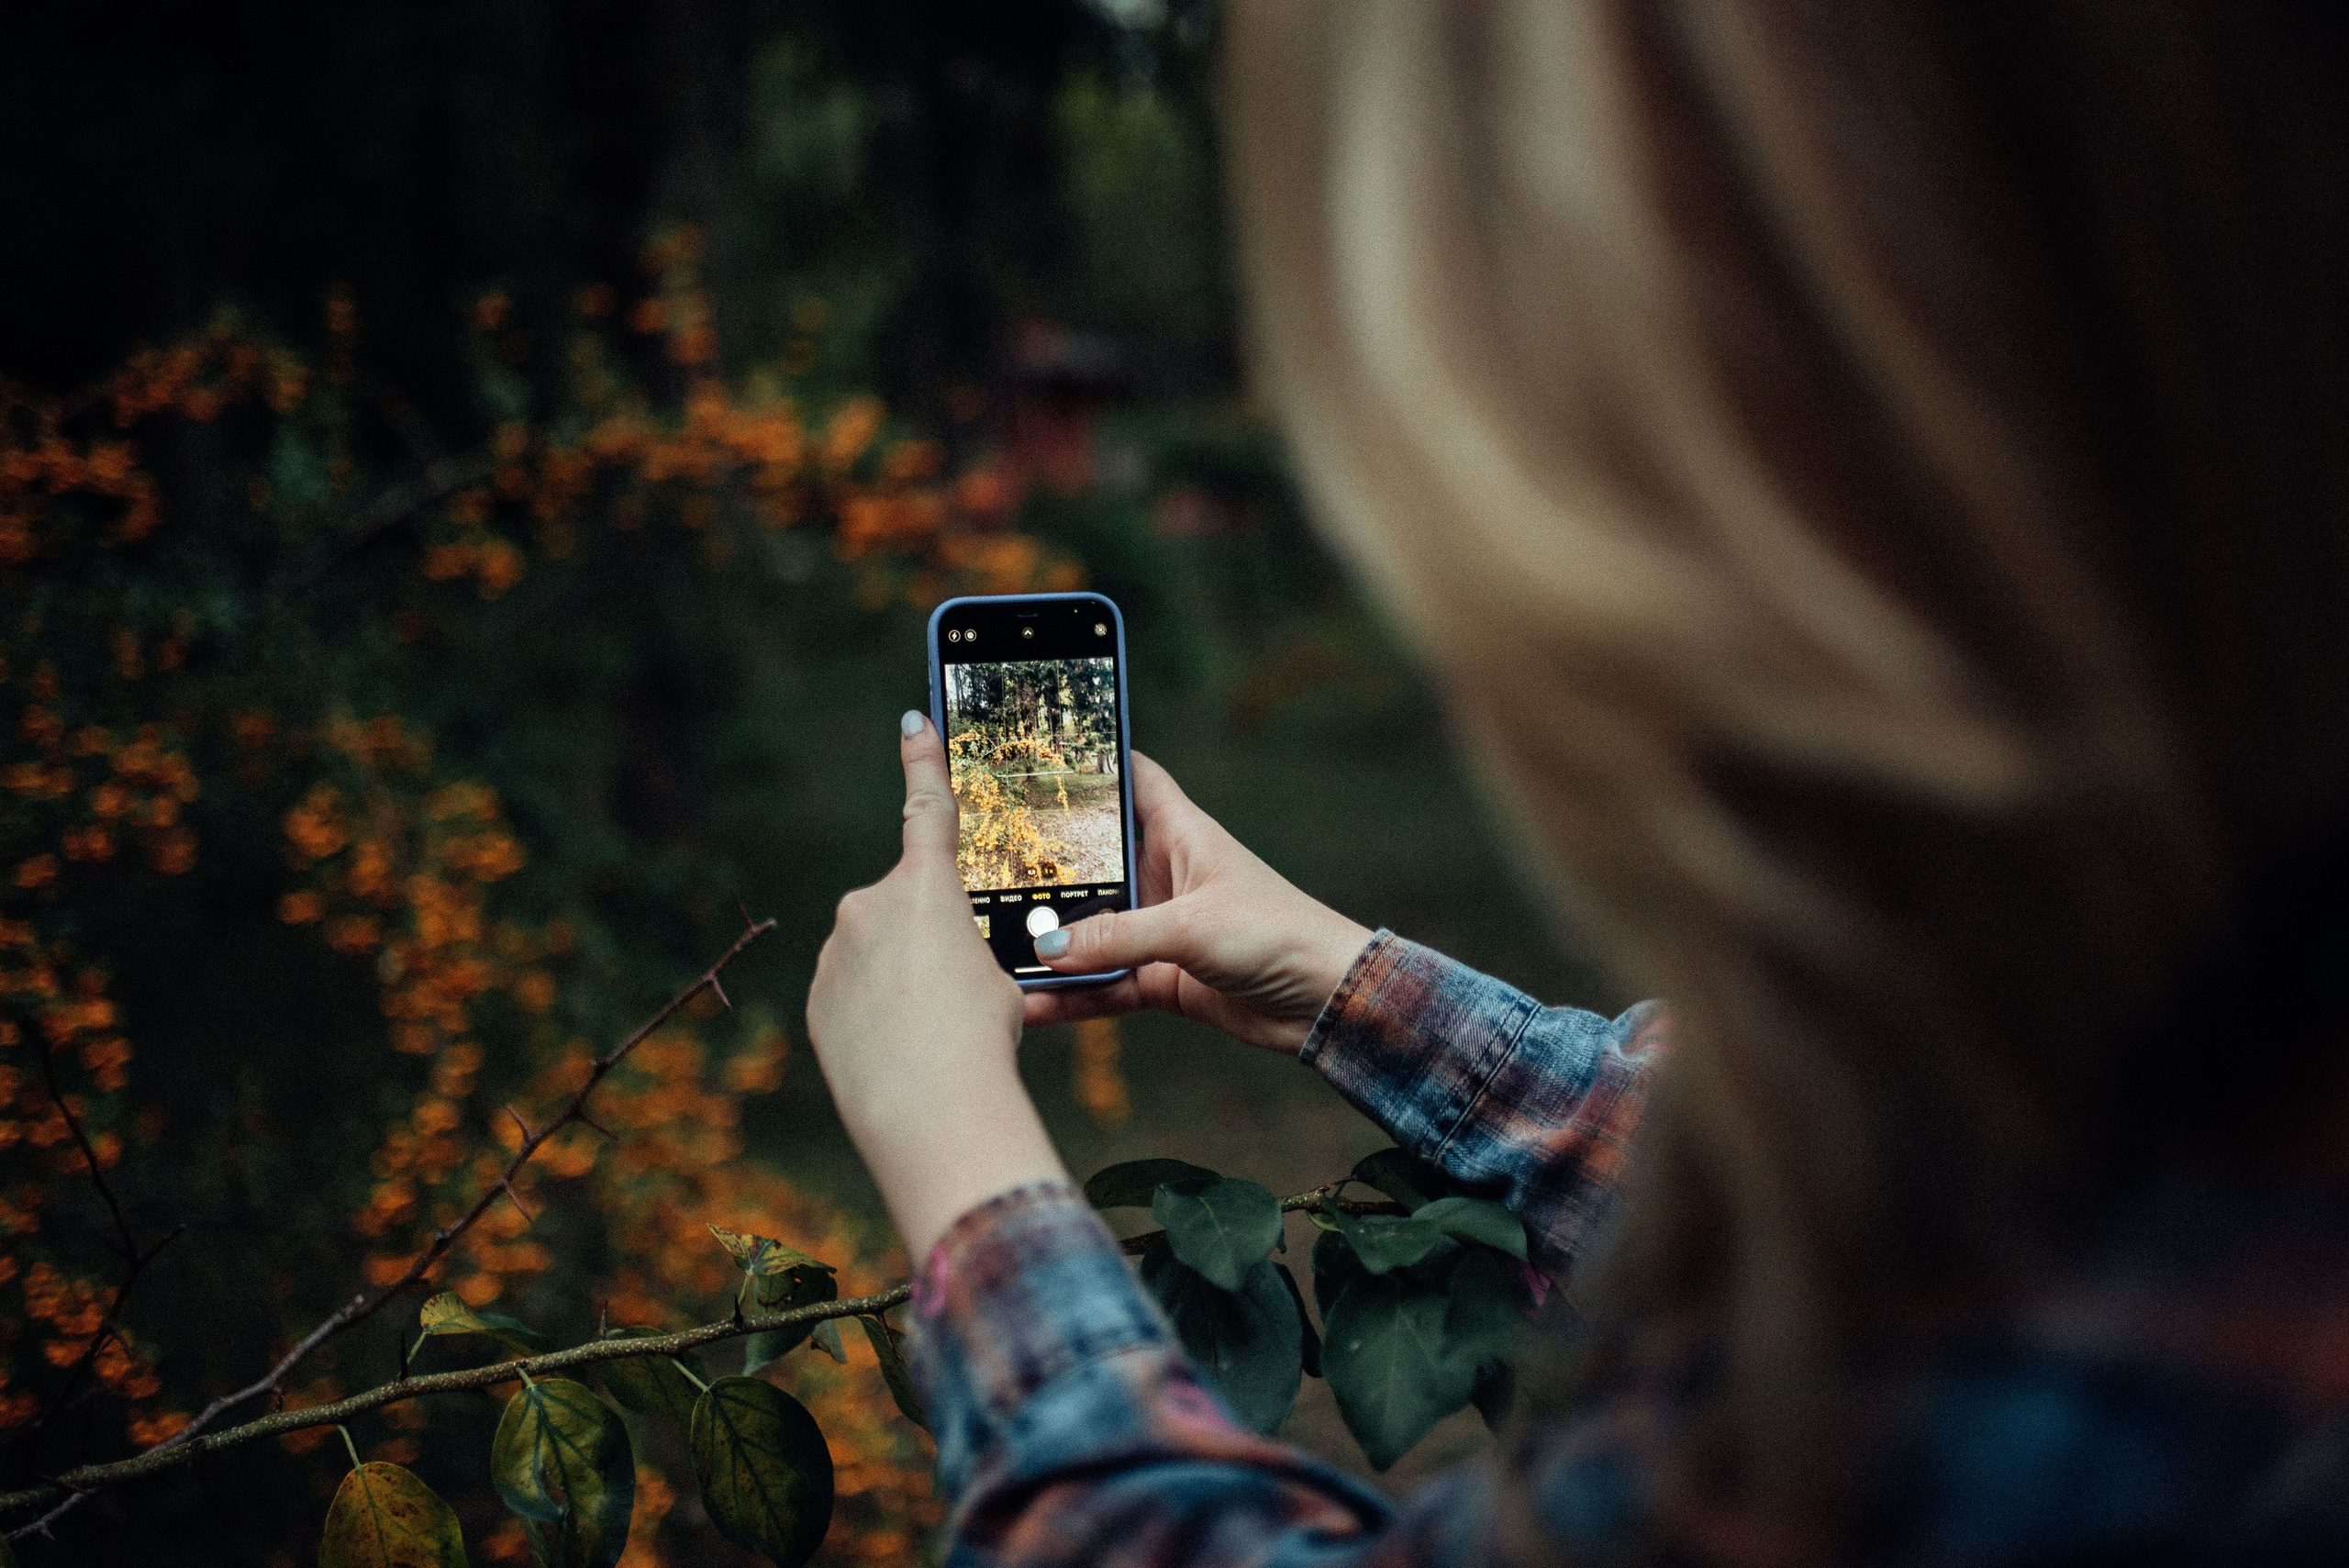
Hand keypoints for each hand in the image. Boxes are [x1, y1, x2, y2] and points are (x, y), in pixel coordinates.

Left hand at [805, 711, 1067, 1259]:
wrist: (928, 1108)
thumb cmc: (980, 1039)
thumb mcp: (999, 980)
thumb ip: (967, 951)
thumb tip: (941, 966)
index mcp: (928, 887)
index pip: (928, 808)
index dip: (923, 760)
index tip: (913, 720)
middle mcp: (871, 905)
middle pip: (905, 909)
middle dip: (926, 941)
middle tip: (955, 996)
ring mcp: (836, 952)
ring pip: (874, 955)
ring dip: (898, 983)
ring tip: (931, 1035)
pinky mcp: (816, 997)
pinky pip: (850, 993)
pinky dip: (873, 1016)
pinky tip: (898, 1052)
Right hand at [1023, 752, 1373, 1052]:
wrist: (1326, 1001)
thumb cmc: (1277, 933)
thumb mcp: (1191, 926)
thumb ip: (1117, 937)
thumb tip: (1049, 948)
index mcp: (1180, 833)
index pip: (1131, 777)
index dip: (1091, 760)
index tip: (1035, 752)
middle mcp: (1163, 875)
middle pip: (1092, 859)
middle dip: (1043, 866)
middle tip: (980, 864)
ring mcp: (1159, 928)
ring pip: (1089, 930)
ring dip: (1050, 942)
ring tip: (990, 947)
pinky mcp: (1161, 978)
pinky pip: (1103, 984)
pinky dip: (1071, 996)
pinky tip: (1032, 1005)